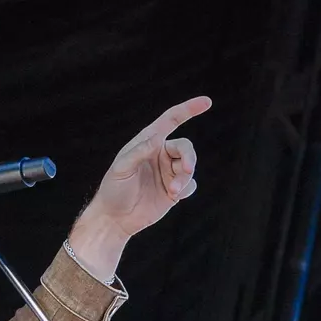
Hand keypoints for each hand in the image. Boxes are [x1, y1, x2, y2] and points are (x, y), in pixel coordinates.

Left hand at [68, 97, 210, 279]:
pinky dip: (185, 189)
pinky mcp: (174, 190)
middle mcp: (160, 154)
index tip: (206, 102)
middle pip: (186, 147)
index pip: (171, 120)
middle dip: (189, 157)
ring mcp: (168, 172)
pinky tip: (173, 196)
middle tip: (187, 169)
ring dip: (184, 178)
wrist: (115, 219)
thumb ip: (139, 152)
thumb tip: (158, 139)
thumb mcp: (121, 169)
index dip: (188, 109)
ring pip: (190, 167)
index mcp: (147, 143)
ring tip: (172, 192)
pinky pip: (190, 185)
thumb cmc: (113, 190)